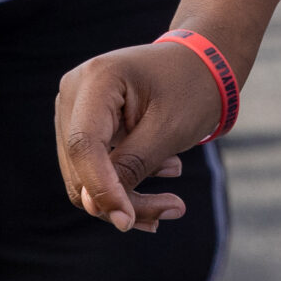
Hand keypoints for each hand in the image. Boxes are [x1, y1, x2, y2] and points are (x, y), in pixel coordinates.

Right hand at [54, 42, 222, 232]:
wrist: (204, 59)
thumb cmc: (194, 87)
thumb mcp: (170, 128)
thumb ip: (131, 166)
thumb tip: (93, 209)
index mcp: (97, 79)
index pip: (83, 145)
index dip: (101, 188)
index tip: (127, 222)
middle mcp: (75, 90)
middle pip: (82, 166)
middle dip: (123, 198)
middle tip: (174, 209)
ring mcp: (75, 107)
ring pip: (84, 174)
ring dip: (127, 195)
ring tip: (173, 202)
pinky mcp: (84, 123)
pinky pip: (93, 167)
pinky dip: (126, 182)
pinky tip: (165, 174)